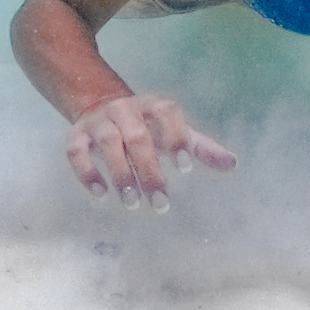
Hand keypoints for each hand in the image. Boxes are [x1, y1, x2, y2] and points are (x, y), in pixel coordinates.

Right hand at [65, 94, 235, 210]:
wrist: (102, 107)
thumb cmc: (149, 128)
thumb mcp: (175, 133)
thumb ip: (201, 147)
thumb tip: (232, 163)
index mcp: (153, 106)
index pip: (167, 113)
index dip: (176, 138)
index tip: (184, 170)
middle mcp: (126, 109)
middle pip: (137, 136)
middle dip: (149, 171)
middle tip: (160, 203)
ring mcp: (99, 120)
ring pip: (108, 143)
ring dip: (121, 174)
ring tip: (132, 202)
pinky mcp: (77, 134)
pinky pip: (76, 151)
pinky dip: (87, 171)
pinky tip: (101, 193)